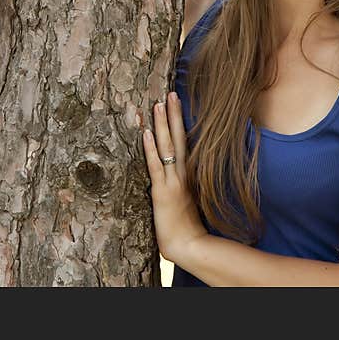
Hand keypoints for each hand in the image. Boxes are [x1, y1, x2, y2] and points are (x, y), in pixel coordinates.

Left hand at [141, 91, 207, 263]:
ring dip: (163, 123)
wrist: (191, 246)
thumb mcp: (187, 201)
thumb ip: (183, 186)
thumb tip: (178, 175)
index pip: (183, 142)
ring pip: (167, 146)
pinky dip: (151, 147)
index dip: (178, 122)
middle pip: (178, 138)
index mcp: (187, 174)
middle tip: (170, 93)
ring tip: (159, 102)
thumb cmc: (187, 228)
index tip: (175, 102)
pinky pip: (156, 164)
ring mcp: (172, 181)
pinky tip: (147, 131)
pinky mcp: (162, 191)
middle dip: (173, 115)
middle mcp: (181, 173)